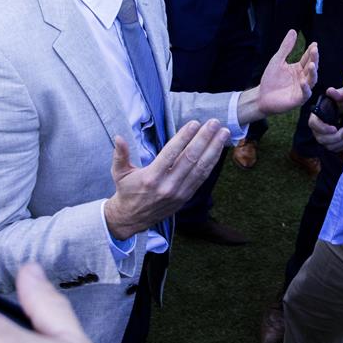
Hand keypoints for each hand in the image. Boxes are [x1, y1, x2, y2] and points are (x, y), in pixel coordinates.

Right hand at [103, 120, 229, 239]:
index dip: (184, 137)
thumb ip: (120, 154)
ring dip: (214, 149)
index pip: (171, 154)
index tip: (194, 123)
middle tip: (214, 123)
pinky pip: (202, 178)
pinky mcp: (186, 197)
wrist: (132, 219)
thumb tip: (119, 137)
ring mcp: (179, 193)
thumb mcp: (119, 172)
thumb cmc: (126, 191)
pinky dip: (212, 163)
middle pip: (190, 159)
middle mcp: (167, 186)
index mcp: (151, 178)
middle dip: (204, 139)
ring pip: (200, 168)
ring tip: (223, 133)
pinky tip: (218, 150)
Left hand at [238, 30, 317, 122]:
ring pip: (312, 80)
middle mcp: (303, 78)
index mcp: (299, 69)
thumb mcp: (277, 60)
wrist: (261, 96)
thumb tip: (293, 31)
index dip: (311, 52)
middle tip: (315, 50)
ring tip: (312, 64)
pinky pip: (305, 93)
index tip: (314, 44)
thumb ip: (286, 47)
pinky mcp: (298, 99)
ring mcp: (302, 89)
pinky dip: (305, 88)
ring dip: (313, 72)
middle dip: (314, 59)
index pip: (308, 58)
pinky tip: (303, 81)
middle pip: (312, 67)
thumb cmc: (270, 79)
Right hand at [308, 85, 342, 152]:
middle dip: (335, 137)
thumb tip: (330, 91)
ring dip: (340, 142)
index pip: (313, 124)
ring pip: (328, 146)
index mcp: (318, 115)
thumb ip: (338, 93)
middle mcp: (318, 127)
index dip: (322, 128)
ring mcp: (324, 136)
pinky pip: (335, 149)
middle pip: (321, 138)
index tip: (334, 128)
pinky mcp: (332, 142)